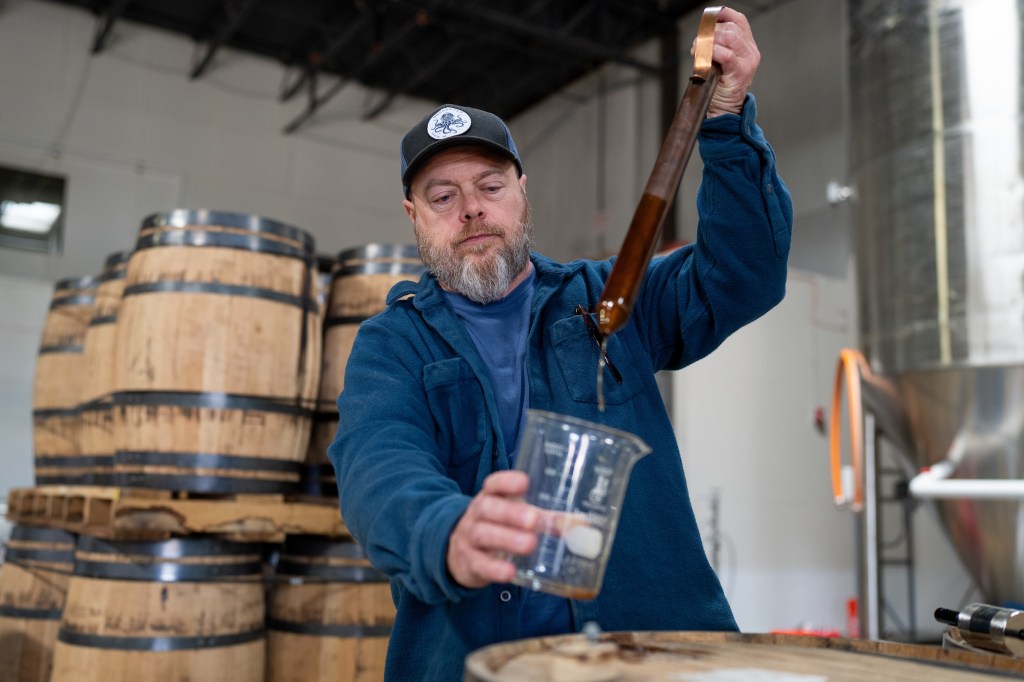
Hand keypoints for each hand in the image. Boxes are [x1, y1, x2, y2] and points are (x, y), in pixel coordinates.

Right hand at [447, 470, 538, 588]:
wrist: (459, 552)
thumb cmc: (498, 527)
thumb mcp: (517, 518)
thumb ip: (547, 519)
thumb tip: (581, 523)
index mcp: (491, 497)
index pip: (493, 483)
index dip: (506, 482)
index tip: (524, 482)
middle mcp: (477, 514)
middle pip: (488, 508)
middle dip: (510, 513)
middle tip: (533, 520)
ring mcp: (470, 538)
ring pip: (483, 534)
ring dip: (506, 539)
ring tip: (529, 544)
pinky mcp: (469, 562)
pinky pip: (479, 564)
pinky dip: (494, 568)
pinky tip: (509, 572)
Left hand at [693, 6, 760, 117]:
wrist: (724, 109)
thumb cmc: (720, 87)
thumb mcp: (720, 61)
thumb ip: (717, 45)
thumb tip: (702, 33)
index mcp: (747, 46)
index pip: (739, 20)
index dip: (723, 15)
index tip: (708, 19)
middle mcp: (750, 51)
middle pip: (730, 28)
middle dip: (709, 33)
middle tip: (697, 44)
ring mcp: (748, 61)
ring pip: (728, 37)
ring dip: (708, 41)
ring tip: (698, 51)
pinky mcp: (741, 71)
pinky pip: (725, 54)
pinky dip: (711, 53)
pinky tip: (704, 59)